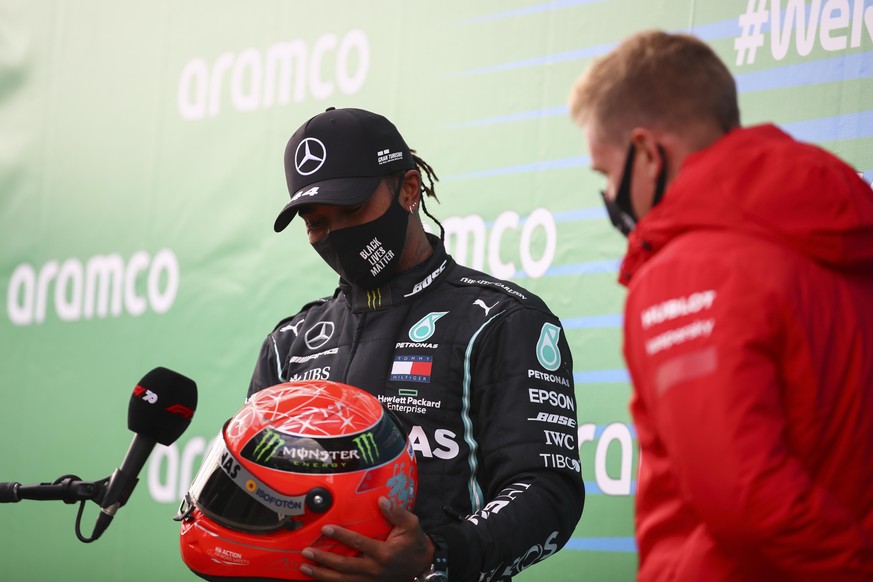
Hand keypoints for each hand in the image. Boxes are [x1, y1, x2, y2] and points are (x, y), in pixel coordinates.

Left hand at [300, 496, 433, 580]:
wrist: (421, 565)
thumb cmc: (414, 542)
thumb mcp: (411, 524)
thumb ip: (396, 512)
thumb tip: (382, 500)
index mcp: (384, 553)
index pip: (358, 544)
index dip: (341, 536)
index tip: (326, 529)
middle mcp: (375, 569)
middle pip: (344, 566)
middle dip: (324, 559)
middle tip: (307, 552)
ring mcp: (370, 580)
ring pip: (342, 580)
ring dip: (322, 575)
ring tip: (305, 567)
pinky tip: (318, 578)